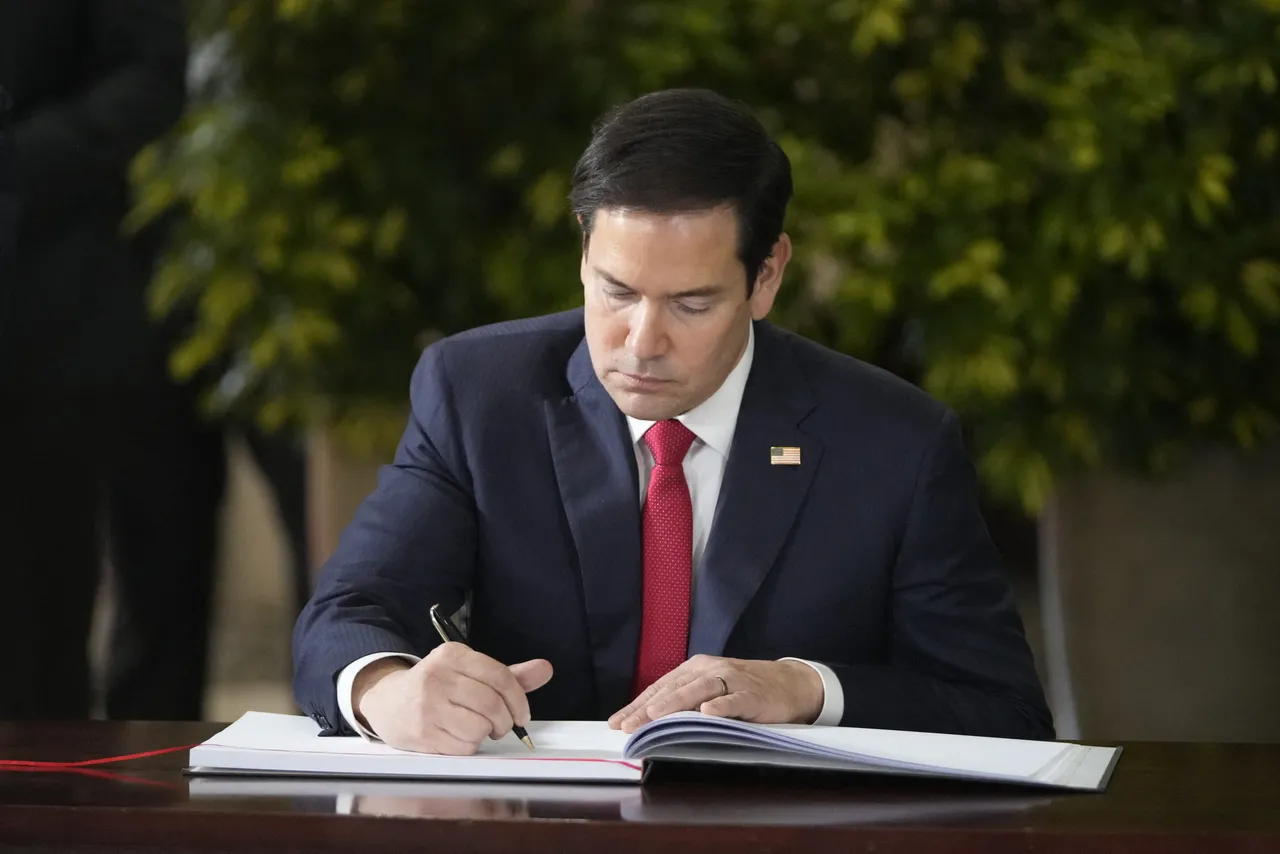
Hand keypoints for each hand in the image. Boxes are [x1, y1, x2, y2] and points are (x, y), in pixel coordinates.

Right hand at [354, 643, 552, 754]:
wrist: (387, 701)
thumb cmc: (437, 686)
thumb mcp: (469, 672)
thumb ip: (508, 673)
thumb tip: (545, 669)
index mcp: (453, 655)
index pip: (500, 676)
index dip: (519, 699)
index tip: (522, 714)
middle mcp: (438, 676)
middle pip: (492, 704)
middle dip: (505, 721)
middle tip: (502, 725)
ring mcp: (427, 705)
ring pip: (479, 727)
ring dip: (486, 734)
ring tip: (478, 729)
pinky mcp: (421, 732)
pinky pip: (463, 746)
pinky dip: (470, 746)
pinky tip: (460, 737)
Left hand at [608, 655, 822, 732]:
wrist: (790, 684)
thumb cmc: (745, 689)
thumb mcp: (711, 691)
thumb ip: (684, 702)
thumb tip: (646, 721)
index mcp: (695, 669)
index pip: (660, 687)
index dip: (636, 705)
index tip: (616, 723)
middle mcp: (710, 670)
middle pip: (674, 688)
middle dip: (647, 708)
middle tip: (628, 725)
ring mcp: (732, 680)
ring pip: (699, 689)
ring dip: (676, 702)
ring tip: (655, 715)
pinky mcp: (753, 694)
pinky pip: (734, 700)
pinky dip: (721, 705)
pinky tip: (708, 712)